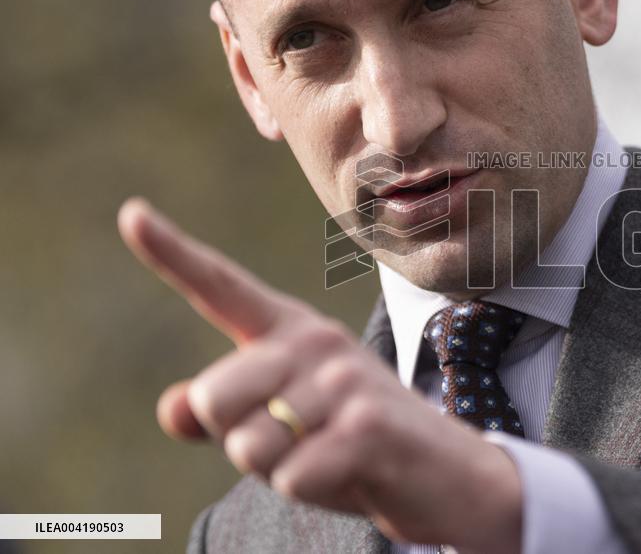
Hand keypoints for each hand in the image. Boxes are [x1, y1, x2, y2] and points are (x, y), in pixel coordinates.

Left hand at [117, 197, 522, 552]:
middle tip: (302, 441)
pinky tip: (352, 472)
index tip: (131, 214)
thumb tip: (172, 405)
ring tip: (331, 455)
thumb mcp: (284, 427)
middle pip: (213, 395)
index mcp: (292, 333)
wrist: (447, 476)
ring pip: (247, 445)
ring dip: (280, 470)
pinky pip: (290, 476)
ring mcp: (344, 379)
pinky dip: (312, 489)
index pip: (223, 289)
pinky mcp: (367, 425)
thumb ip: (225, 414)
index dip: (172, 253)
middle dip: (240, 439)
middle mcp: (315, 342)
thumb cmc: (355, 447)